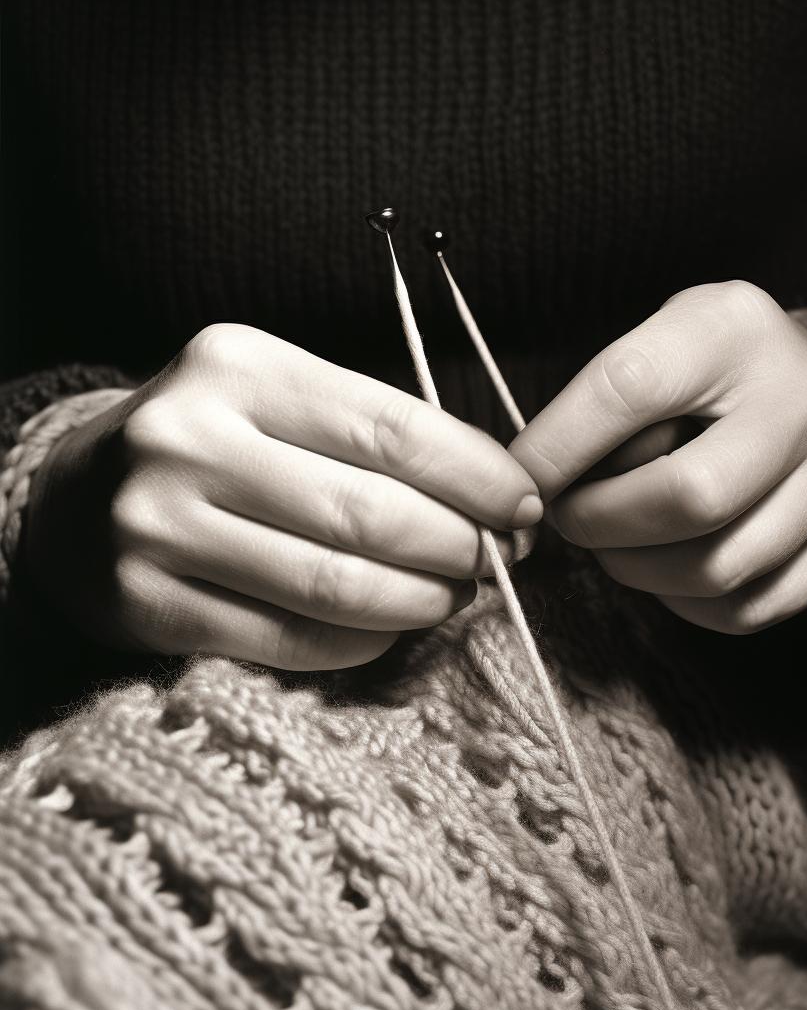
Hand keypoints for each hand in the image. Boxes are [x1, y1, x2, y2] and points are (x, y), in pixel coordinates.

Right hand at [26, 324, 541, 667]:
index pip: (395, 430)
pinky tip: (386, 630)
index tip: (526, 507)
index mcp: (240, 366)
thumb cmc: (214, 441)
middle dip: (460, 547)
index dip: (480, 477)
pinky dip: (360, 642)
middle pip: (372, 514)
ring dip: (420, 601)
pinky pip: (289, 641)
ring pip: (335, 586)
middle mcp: (190, 438)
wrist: (78, 493)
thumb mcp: (280, 398)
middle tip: (495, 561)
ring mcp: (159, 525)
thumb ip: (375, 435)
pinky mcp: (146, 603)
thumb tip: (495, 496)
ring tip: (452, 596)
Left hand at [509, 282, 806, 633]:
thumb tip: (533, 483)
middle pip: (685, 497)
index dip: (557, 447)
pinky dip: (683, 601)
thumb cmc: (722, 378)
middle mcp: (803, 402)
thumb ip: (603, 398)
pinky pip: (744, 608)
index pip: (627, 388)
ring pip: (713, 568)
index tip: (521, 480)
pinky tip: (669, 568)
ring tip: (616, 543)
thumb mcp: (666, 343)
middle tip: (570, 518)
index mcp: (736, 330)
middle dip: (601, 522)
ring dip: (635, 569)